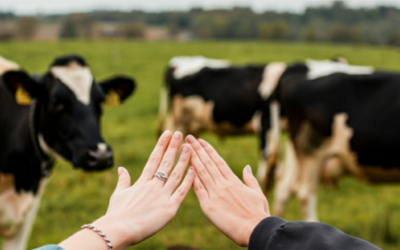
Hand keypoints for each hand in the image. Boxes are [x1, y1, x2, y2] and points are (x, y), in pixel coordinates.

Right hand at [60, 131, 194, 249]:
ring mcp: (162, 196)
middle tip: (180, 133)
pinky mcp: (169, 208)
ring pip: (176, 174)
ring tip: (189, 147)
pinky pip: (181, 192)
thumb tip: (121, 168)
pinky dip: (188, 181)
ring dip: (183, 160)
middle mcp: (153, 186)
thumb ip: (123, 180)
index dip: (161, 145)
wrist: (119, 230)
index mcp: (142, 181)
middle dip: (173, 147)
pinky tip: (194, 170)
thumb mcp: (119, 194)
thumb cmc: (117, 214)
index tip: (167, 134)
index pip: (154, 159)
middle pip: (166, 162)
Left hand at [186, 135, 269, 246]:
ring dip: (192, 159)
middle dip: (197, 149)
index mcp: (234, 181)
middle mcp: (223, 184)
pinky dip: (192, 179)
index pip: (218, 161)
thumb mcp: (257, 193)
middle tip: (189, 138)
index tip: (201, 141)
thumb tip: (246, 167)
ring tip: (184, 149)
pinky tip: (186, 169)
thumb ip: (249, 179)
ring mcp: (215, 194)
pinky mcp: (208, 206)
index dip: (209, 150)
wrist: (255, 230)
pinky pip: (198, 190)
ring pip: (201, 173)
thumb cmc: (258, 214)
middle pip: (207, 163)